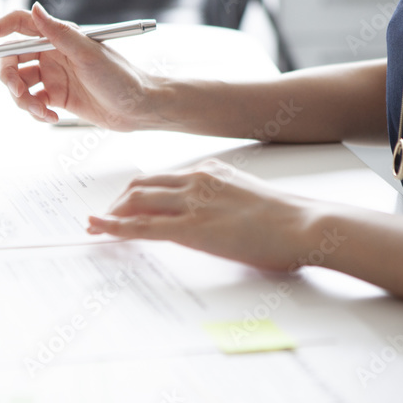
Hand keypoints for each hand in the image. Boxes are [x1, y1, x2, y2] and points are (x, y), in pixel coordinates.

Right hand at [0, 3, 163, 130]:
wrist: (139, 108)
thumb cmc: (122, 77)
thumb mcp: (89, 53)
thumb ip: (59, 33)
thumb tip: (35, 9)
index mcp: (59, 37)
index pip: (18, 26)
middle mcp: (52, 53)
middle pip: (11, 59)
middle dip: (9, 79)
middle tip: (19, 94)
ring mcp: (52, 76)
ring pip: (18, 84)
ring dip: (23, 100)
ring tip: (42, 112)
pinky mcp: (56, 97)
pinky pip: (31, 103)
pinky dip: (35, 112)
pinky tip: (51, 117)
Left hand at [87, 160, 315, 271]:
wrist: (307, 225)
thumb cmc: (288, 220)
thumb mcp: (248, 199)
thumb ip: (224, 202)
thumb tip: (213, 220)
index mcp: (210, 170)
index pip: (161, 177)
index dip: (135, 192)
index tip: (122, 204)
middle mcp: (196, 179)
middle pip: (141, 186)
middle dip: (117, 203)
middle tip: (102, 218)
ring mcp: (193, 202)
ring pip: (136, 202)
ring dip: (111, 215)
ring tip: (95, 228)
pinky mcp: (191, 228)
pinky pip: (142, 227)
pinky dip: (114, 229)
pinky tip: (99, 231)